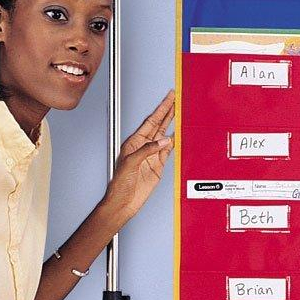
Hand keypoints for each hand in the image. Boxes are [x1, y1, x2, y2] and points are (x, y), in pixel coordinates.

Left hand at [102, 90, 175, 222]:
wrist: (124, 201)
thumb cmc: (120, 183)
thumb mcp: (131, 162)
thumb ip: (148, 150)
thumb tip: (164, 140)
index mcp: (134, 142)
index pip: (150, 121)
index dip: (161, 109)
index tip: (169, 98)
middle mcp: (143, 147)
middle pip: (159, 125)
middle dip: (168, 111)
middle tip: (176, 99)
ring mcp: (151, 156)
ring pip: (164, 136)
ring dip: (172, 124)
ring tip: (179, 112)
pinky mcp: (158, 166)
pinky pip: (168, 151)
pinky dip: (174, 142)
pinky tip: (178, 134)